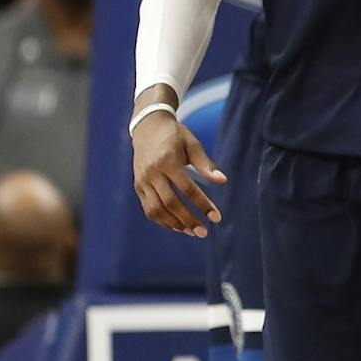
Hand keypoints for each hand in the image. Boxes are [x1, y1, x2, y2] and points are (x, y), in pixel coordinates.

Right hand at [132, 110, 225, 237]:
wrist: (147, 127)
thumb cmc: (176, 136)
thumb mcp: (193, 144)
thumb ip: (206, 165)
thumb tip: (223, 181)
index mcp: (168, 161)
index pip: (187, 189)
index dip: (202, 204)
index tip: (216, 217)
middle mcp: (152, 173)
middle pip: (170, 203)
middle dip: (188, 220)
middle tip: (204, 232)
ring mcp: (142, 181)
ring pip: (156, 209)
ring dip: (174, 224)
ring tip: (192, 232)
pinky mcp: (138, 186)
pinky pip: (148, 208)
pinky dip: (162, 220)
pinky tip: (177, 226)